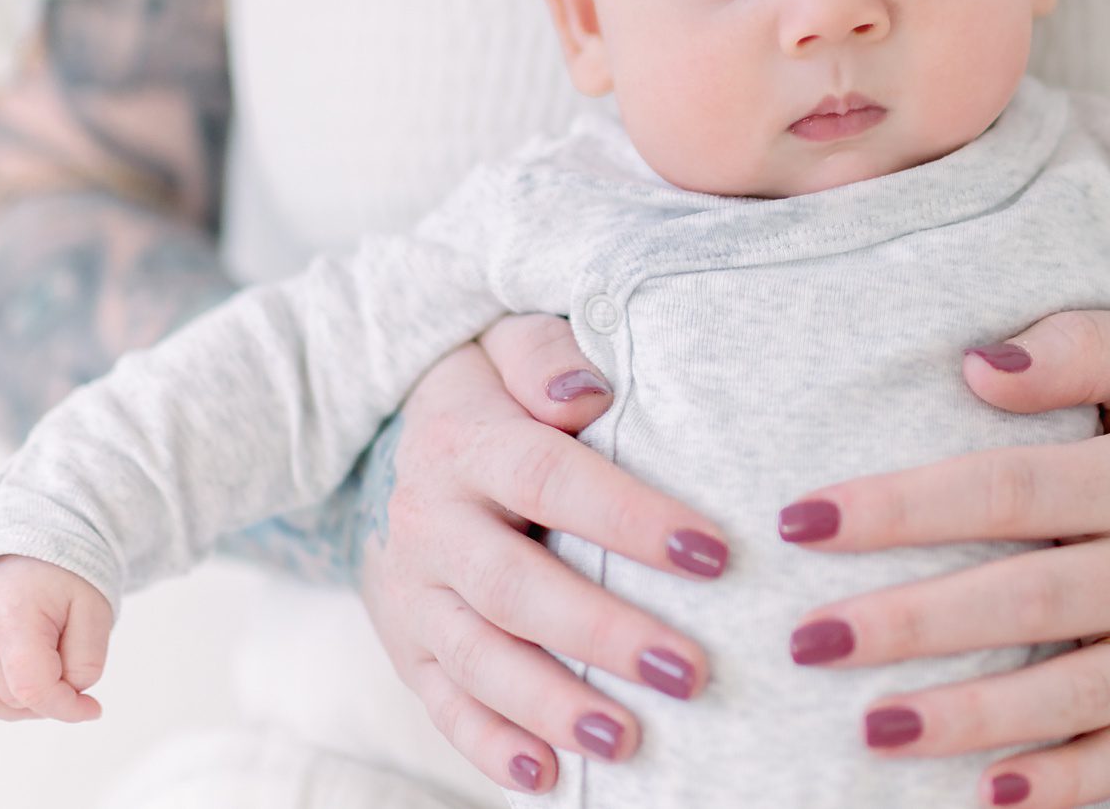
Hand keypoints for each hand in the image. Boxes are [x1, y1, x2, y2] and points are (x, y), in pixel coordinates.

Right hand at [0, 554, 110, 722]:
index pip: (33, 689)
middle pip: (14, 699)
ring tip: (46, 667)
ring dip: (22, 702)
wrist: (28, 545)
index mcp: (11, 618)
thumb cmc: (65, 575)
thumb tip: (70, 697)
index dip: (65, 708)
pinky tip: (18, 674)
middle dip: (49, 695)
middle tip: (70, 663)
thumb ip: (87, 660)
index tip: (92, 709)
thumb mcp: (95, 610)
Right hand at [354, 314, 730, 797]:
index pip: (552, 479)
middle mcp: (432, 522)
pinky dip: (489, 747)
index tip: (712, 554)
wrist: (397, 433)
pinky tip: (546, 776)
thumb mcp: (509, 343)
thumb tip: (589, 393)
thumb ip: (547, 357)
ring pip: (479, 659)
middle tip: (689, 670)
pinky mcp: (406, 644)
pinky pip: (442, 704)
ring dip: (554, 705)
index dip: (630, 518)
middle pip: (516, 587)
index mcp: (467, 444)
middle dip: (604, 634)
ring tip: (628, 740)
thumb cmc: (493, 391)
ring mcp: (413, 592)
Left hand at [779, 308, 1109, 808]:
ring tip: (870, 730)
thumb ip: (1080, 345)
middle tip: (806, 639)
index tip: (803, 521)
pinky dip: (1063, 785)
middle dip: (906, 624)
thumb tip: (975, 366)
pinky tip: (987, 793)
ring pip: (1069, 695)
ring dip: (967, 719)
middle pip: (1022, 599)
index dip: (900, 507)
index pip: (1006, 489)